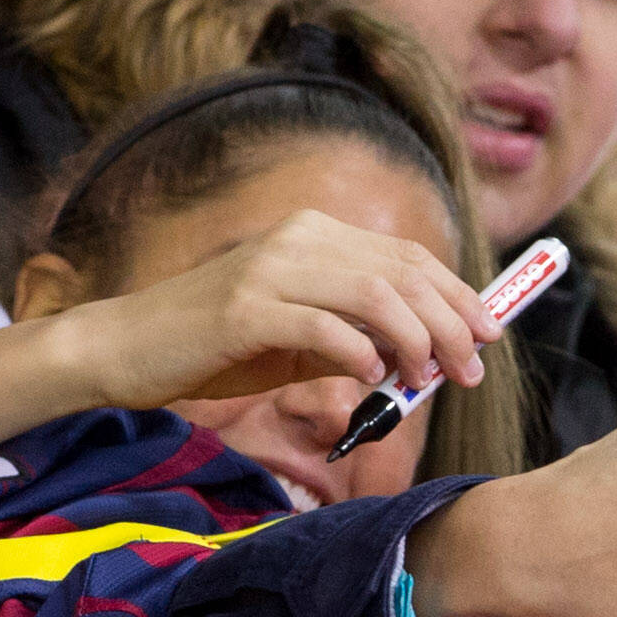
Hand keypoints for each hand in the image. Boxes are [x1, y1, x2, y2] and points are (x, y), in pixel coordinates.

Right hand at [74, 206, 492, 412]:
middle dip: (451, 323)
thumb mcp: (296, 340)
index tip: (490, 335)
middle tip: (471, 371)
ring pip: (374, 294)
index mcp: (314, 236)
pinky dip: (359, 354)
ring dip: (415, 340)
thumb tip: (421, 363)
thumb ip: (354, 341)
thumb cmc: (214, 348)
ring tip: (428, 380)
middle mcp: (298, 240)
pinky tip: (371, 380)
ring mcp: (269, 270)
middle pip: (402, 273)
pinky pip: (324, 326)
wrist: (126, 349)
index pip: (408, 257)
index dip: (459, 295)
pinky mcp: (244, 309)